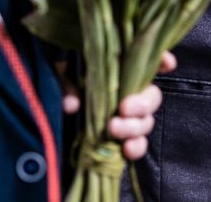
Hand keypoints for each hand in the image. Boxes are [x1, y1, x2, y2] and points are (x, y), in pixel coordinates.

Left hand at [59, 51, 177, 160]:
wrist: (43, 120)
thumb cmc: (54, 85)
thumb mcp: (55, 75)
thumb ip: (64, 83)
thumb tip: (72, 104)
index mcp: (115, 70)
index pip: (145, 61)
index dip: (161, 60)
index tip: (167, 63)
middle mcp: (126, 93)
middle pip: (151, 96)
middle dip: (142, 103)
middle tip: (123, 109)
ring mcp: (125, 119)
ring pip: (146, 122)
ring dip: (134, 127)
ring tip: (113, 129)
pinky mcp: (119, 140)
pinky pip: (138, 145)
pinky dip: (136, 147)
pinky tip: (126, 149)